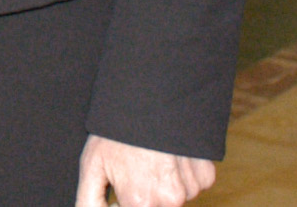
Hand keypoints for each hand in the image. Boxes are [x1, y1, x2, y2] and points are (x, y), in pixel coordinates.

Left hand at [77, 135, 215, 206]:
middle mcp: (169, 200)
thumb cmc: (117, 133)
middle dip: (144, 196)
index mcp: (140, 202)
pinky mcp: (205, 176)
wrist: (148, 99)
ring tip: (151, 159)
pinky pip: (193, 185)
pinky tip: (170, 156)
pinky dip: (183, 175)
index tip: (122, 189)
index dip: (125, 203)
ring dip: (164, 185)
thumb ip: (90, 202)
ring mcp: (190, 188)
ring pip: (176, 198)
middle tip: (136, 170)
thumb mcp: (92, 166)